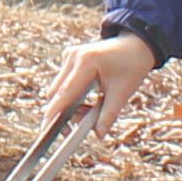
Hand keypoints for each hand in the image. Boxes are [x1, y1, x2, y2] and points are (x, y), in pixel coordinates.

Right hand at [36, 32, 156, 137]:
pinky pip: (63, 83)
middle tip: (70, 131)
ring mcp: (69, 55)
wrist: (134, 45)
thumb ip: (108, 114)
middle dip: (61, 113)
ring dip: (67, 105)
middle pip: (56, 91)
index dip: (55, 111)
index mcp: (87, 61)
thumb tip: (99, 135)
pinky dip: (70, 97)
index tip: (47, 128)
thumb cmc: (131, 66)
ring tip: (87, 114)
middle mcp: (73, 56)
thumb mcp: (122, 92)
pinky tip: (85, 103)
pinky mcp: (69, 58)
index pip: (66, 91)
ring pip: (58, 88)